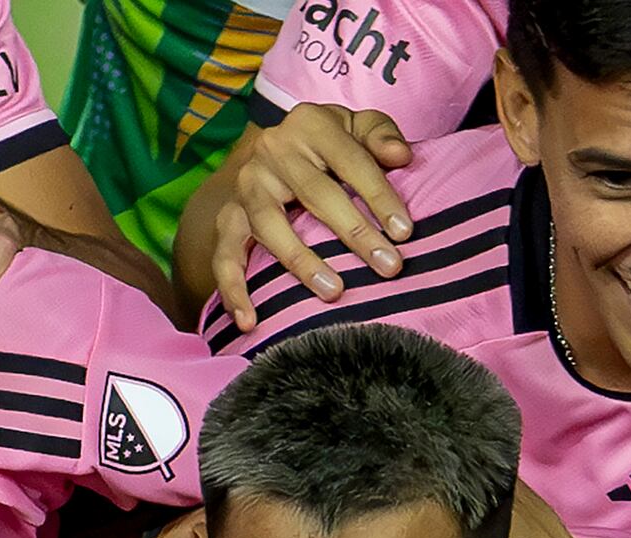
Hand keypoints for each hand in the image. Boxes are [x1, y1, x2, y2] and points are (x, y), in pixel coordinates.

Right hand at [193, 104, 411, 313]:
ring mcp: (246, 186)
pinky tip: (248, 321)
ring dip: (303, 263)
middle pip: (316, 194)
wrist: (274, 154)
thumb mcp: (356, 128)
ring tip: (334, 293)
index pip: (351, 160)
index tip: (404, 233)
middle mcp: (272, 150)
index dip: (379, 196)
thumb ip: (381, 135)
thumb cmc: (329, 145)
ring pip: (270, 226)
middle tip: (387, 267)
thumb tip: (402, 156)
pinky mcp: (227, 218)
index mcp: (309, 123)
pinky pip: (225, 257)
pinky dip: (234, 290)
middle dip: (355, 233)